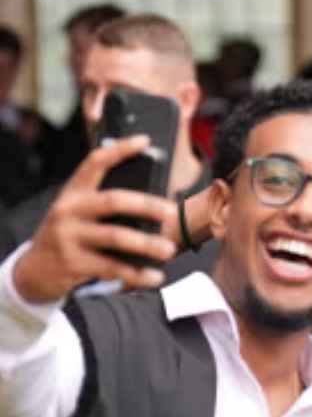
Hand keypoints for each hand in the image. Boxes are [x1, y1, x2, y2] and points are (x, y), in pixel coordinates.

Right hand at [14, 135, 177, 302]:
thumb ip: (104, 203)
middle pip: (113, 201)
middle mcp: (68, 210)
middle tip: (172, 211)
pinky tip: (155, 276)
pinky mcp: (72, 263)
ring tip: (169, 249)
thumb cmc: (70, 235)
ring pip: (116, 236)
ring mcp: (68, 237)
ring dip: (147, 244)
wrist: (34, 270)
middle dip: (147, 205)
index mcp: (73, 192)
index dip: (120, 149)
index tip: (145, 141)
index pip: (95, 163)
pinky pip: (113, 267)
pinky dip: (137, 274)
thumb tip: (156, 202)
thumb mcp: (78, 213)